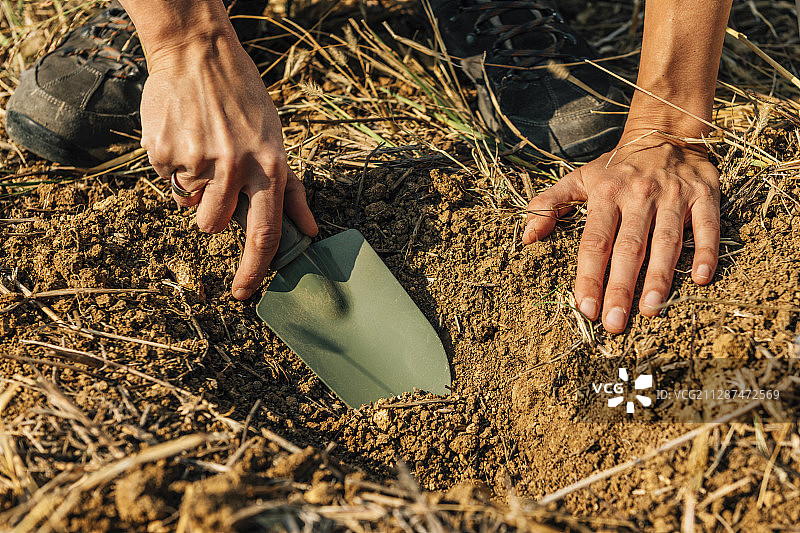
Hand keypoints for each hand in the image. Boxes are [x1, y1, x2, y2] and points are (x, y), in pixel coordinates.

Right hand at [140, 33, 316, 299]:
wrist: (199, 53)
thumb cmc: (245, 101)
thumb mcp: (277, 141)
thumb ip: (292, 191)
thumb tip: (311, 231)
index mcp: (269, 166)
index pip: (265, 233)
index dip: (255, 270)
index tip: (245, 294)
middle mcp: (235, 166)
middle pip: (214, 225)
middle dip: (211, 214)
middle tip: (217, 177)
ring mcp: (197, 159)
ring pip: (187, 205)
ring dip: (192, 189)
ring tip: (202, 150)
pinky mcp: (164, 150)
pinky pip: (166, 178)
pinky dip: (173, 163)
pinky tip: (185, 133)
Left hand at [522, 135, 719, 332]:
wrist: (665, 131)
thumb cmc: (617, 167)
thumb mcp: (579, 179)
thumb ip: (549, 205)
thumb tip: (526, 237)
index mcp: (605, 195)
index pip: (594, 242)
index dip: (589, 276)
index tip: (585, 308)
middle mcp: (638, 196)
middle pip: (628, 248)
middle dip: (620, 287)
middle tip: (614, 323)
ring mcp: (673, 196)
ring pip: (666, 241)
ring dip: (659, 277)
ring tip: (651, 310)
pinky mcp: (704, 194)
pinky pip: (707, 225)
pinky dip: (706, 251)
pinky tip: (701, 279)